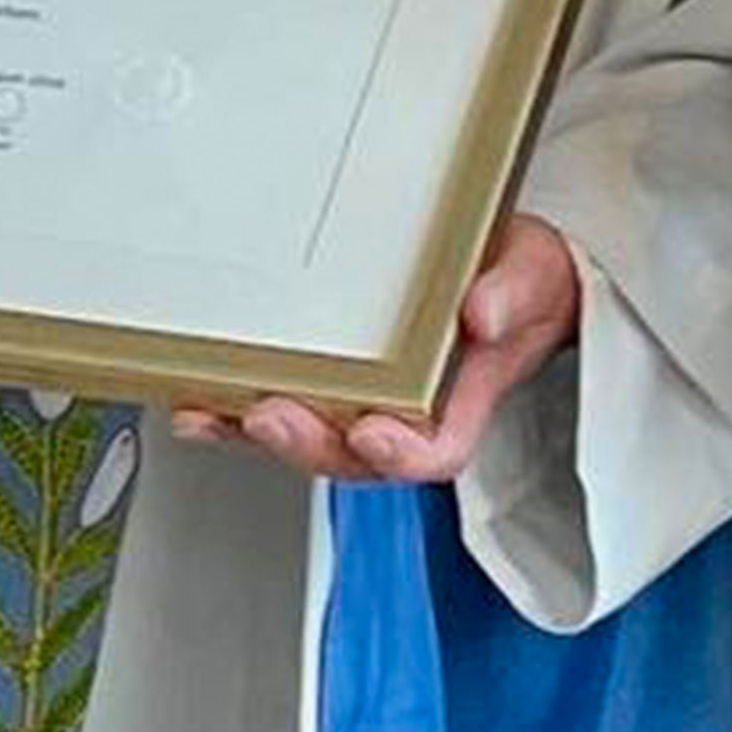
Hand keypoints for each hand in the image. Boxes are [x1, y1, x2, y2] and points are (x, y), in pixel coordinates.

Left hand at [171, 212, 582, 485]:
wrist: (505, 274)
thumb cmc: (519, 284)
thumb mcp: (534, 276)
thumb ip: (512, 294)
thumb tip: (481, 313)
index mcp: (463, 403)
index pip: (435, 452)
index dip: (401, 453)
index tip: (374, 433)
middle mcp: (406, 416)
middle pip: (353, 456)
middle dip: (307, 442)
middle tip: (270, 414)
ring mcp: (365, 405)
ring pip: (309, 440)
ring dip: (254, 435)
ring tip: (210, 413)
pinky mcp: (330, 385)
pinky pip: (282, 410)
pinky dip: (234, 415)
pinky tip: (198, 406)